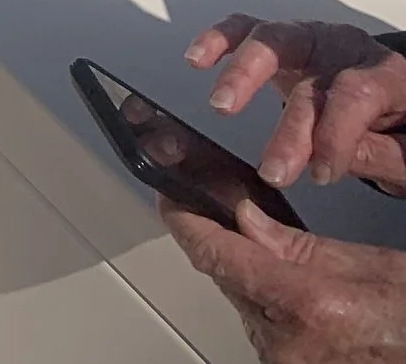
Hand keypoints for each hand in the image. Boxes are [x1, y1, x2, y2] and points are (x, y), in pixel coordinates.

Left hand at [162, 196, 405, 362]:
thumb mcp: (372, 268)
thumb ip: (298, 245)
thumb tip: (245, 218)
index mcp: (306, 305)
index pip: (217, 255)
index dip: (186, 222)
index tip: (169, 198)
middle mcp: (286, 342)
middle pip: (228, 280)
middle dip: (231, 248)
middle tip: (242, 222)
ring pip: (245, 306)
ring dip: (256, 283)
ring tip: (302, 279)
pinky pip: (264, 332)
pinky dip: (271, 311)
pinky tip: (301, 305)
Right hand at [188, 16, 405, 190]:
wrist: (391, 97)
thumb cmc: (397, 123)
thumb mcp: (404, 151)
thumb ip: (378, 154)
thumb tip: (337, 158)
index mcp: (387, 75)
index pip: (357, 96)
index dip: (337, 135)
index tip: (321, 173)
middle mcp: (346, 50)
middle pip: (312, 80)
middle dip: (290, 129)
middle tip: (273, 170)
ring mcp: (310, 40)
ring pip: (273, 42)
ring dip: (244, 74)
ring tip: (222, 106)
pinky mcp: (280, 40)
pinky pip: (244, 28)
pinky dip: (218, 40)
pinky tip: (197, 59)